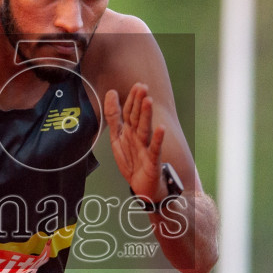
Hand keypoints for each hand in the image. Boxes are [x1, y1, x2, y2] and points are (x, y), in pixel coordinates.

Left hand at [104, 83, 164, 201]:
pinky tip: (161, 128)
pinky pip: (154, 148)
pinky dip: (158, 139)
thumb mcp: (117, 136)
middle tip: (142, 87)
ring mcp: (146, 148)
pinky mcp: (152, 160)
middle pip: (137, 118)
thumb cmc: (132, 160)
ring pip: (145, 129)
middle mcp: (138, 137)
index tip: (136, 85)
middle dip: (139, 103)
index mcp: (129, 131)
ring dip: (146, 116)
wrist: (142, 186)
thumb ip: (113, 116)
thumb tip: (111, 92)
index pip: (130, 112)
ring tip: (148, 101)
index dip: (131, 100)